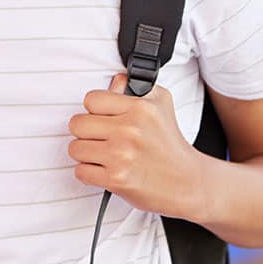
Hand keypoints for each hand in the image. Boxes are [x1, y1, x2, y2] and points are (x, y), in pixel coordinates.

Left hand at [67, 73, 201, 217]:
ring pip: (75, 148)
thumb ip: (134, 87)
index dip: (94, 109)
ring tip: (103, 153)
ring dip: (85, 153)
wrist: (187, 182)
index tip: (103, 117)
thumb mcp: (161, 102)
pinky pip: (81, 171)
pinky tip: (104, 169)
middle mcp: (130, 130)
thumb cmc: (170, 143)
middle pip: (77, 123)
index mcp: (141, 108)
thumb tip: (113, 82)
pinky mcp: (116, 179)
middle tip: (100, 136)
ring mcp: (122, 155)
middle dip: (86, 131)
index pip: (91, 99)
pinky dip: (89, 172)